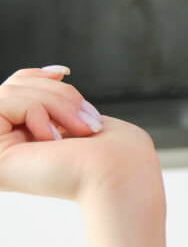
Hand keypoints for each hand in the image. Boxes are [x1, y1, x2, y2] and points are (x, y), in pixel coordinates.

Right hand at [0, 67, 166, 246]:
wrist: (118, 175)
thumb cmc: (111, 150)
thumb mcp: (80, 115)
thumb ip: (57, 97)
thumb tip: (55, 72)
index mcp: (21, 139)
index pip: (13, 88)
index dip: (36, 75)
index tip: (65, 72)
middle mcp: (3, 147)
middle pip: (14, 86)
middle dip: (57, 92)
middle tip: (87, 119)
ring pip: (9, 93)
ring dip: (54, 103)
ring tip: (81, 130)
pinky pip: (4, 105)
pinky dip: (36, 112)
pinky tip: (54, 140)